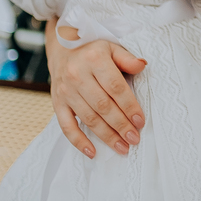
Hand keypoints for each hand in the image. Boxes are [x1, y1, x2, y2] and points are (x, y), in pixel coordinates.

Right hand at [46, 29, 146, 156]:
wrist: (62, 50)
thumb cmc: (93, 51)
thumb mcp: (112, 48)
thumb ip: (127, 58)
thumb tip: (143, 65)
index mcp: (94, 60)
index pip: (115, 87)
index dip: (129, 106)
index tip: (140, 121)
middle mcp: (77, 76)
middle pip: (103, 106)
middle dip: (120, 125)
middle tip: (134, 139)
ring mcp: (65, 91)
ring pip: (88, 118)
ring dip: (106, 135)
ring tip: (122, 147)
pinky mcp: (57, 103)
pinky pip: (66, 126)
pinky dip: (78, 141)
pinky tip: (92, 152)